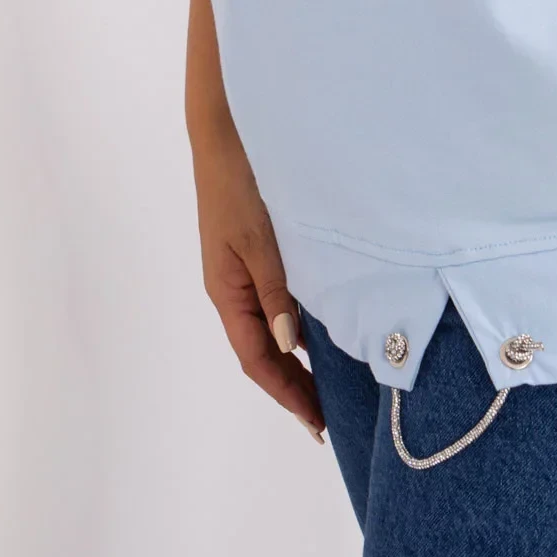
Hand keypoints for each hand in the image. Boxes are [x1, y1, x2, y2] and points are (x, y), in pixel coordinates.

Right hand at [191, 131, 326, 441]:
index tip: (316, 424)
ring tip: (330, 388)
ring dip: (297, 359)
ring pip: (271, 328)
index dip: (287, 393)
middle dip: (292, 386)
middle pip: (263, 351)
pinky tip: (322, 331)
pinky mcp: (257, 252)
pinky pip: (277, 302)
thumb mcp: (259, 240)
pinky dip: (299, 325)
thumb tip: (290, 347)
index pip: (258, 359)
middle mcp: (234, 288)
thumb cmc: (239, 184)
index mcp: (227, 292)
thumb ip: (275, 291)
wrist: (226, 132)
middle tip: (327, 419)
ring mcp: (244, 271)